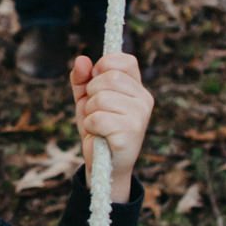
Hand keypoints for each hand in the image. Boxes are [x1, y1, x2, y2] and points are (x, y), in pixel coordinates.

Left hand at [69, 50, 152, 201]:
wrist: (103, 165)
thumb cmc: (97, 129)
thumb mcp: (86, 99)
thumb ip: (82, 79)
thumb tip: (81, 60)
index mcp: (137, 88)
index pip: (125, 61)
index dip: (104, 66)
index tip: (94, 81)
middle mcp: (144, 100)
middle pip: (108, 78)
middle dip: (91, 93)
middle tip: (95, 110)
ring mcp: (140, 117)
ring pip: (101, 98)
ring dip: (89, 112)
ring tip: (97, 125)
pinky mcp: (130, 134)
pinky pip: (97, 118)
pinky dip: (90, 126)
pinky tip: (98, 135)